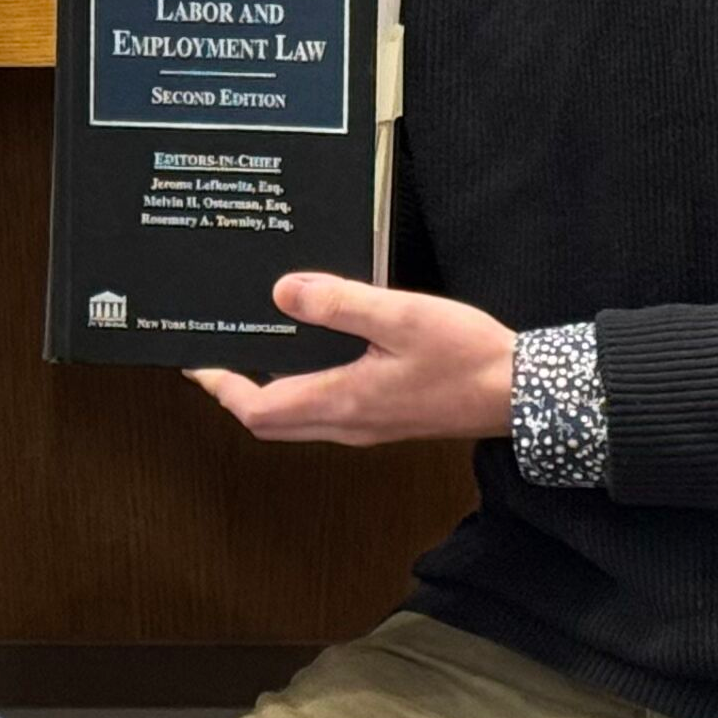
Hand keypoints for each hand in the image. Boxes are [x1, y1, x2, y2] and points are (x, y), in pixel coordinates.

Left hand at [189, 276, 518, 448]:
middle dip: (236, 393)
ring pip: (297, 419)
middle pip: (270, 421)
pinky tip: (311, 355)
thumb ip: (341, 304)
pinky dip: (300, 390)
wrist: (521, 393)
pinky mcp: (385, 418)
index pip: (260, 408)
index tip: (197, 362)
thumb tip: (284, 292)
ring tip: (253, 353)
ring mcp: (367, 425)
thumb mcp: (401, 317)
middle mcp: (348, 422)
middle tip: (214, 359)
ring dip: (267, 394)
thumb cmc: (468, 357)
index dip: (222, 386)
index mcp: (343, 400)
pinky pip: (325, 412)